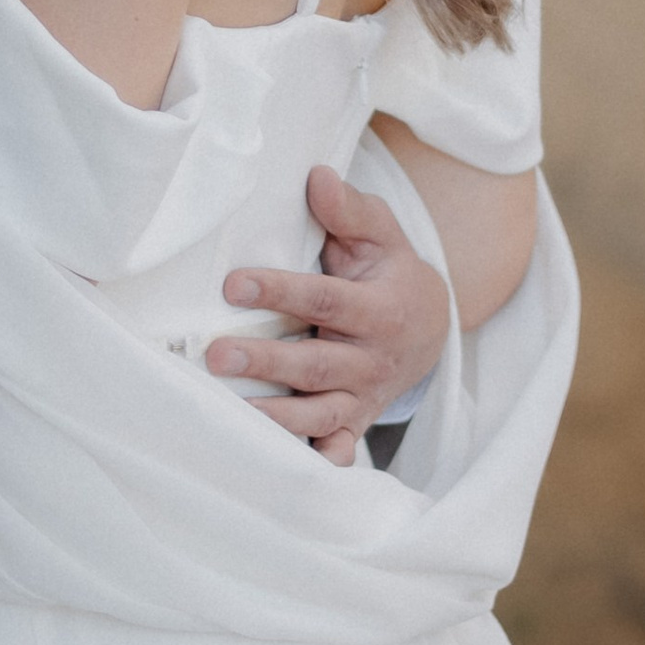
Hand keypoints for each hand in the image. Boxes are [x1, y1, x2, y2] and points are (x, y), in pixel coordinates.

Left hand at [205, 166, 451, 466]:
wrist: (428, 325)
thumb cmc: (387, 270)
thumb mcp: (379, 234)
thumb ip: (349, 209)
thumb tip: (317, 176)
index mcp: (379, 309)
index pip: (324, 300)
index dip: (280, 291)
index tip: (232, 284)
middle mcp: (372, 359)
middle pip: (316, 363)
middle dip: (267, 361)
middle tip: (216, 355)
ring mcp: (363, 396)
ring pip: (319, 413)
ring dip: (276, 417)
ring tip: (227, 410)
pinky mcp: (354, 422)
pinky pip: (337, 448)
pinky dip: (317, 461)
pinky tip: (283, 468)